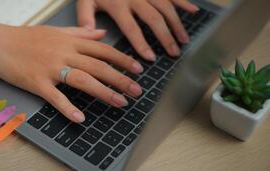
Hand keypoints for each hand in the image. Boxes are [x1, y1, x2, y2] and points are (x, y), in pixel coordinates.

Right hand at [0, 25, 142, 122]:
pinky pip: (55, 97)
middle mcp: (63, 53)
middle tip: (136, 90)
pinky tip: (80, 118)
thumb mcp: (55, 31)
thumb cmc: (25, 38)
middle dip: (120, 79)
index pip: (102, 50)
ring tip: (120, 102)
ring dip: (104, 92)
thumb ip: (80, 33)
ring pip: (82, 80)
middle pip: (98, 66)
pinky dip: (68, 108)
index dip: (122, 60)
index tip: (137, 69)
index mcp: (69, 41)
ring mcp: (50, 68)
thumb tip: (101, 34)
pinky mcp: (36, 82)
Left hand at [77, 0, 198, 59]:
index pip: (131, 28)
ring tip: (184, 40)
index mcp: (118, 5)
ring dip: (176, 24)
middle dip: (165, 37)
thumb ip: (85, 17)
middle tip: (174, 53)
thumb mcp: (85, 0)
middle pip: (154, 19)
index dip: (141, 43)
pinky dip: (183, 1)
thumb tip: (91, 34)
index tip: (151, 57)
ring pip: (165, 7)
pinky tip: (193, 11)